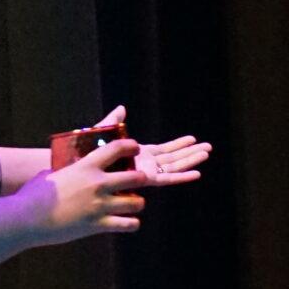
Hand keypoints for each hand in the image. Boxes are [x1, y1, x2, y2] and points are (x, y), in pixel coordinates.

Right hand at [17, 136, 148, 241]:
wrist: (25, 218)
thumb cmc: (32, 195)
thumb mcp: (49, 174)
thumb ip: (63, 172)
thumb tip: (59, 172)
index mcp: (85, 167)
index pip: (116, 148)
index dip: (131, 146)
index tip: (136, 148)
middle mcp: (97, 184)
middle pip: (136, 177)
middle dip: (141, 179)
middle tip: (139, 182)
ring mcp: (99, 205)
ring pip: (136, 203)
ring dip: (137, 203)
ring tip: (133, 205)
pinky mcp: (98, 225)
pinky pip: (127, 225)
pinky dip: (131, 224)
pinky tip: (128, 223)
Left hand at [86, 105, 210, 188]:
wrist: (81, 169)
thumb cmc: (87, 155)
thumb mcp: (104, 133)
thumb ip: (113, 122)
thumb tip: (121, 108)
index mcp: (139, 154)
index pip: (164, 150)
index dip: (179, 145)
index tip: (193, 139)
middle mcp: (146, 164)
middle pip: (174, 158)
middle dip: (191, 153)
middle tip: (208, 148)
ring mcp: (147, 172)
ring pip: (175, 166)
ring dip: (191, 160)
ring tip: (207, 153)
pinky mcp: (145, 180)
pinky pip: (167, 178)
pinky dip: (182, 176)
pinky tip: (196, 173)